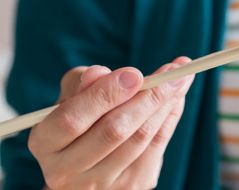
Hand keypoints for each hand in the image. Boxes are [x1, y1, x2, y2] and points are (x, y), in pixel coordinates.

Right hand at [28, 57, 193, 189]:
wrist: (84, 167)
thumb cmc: (79, 119)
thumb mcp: (71, 96)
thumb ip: (82, 82)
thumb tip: (100, 73)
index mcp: (46, 142)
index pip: (72, 119)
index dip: (105, 94)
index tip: (135, 73)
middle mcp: (67, 170)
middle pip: (114, 131)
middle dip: (148, 96)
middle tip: (172, 71)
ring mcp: (101, 184)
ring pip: (141, 138)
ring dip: (166, 104)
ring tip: (181, 78)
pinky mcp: (131, 186)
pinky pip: (157, 146)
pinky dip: (170, 117)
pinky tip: (177, 98)